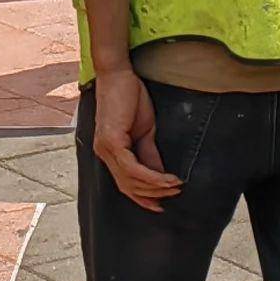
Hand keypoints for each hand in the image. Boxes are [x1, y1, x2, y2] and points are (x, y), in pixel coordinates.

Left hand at [89, 61, 179, 210]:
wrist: (119, 74)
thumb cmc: (129, 96)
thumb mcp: (144, 130)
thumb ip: (148, 152)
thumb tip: (159, 173)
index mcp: (109, 151)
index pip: (124, 183)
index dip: (141, 197)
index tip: (158, 206)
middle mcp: (104, 153)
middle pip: (127, 186)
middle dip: (152, 195)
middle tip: (173, 195)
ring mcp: (106, 148)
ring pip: (130, 180)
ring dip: (155, 187)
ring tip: (175, 186)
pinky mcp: (112, 141)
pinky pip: (132, 168)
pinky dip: (151, 176)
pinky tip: (166, 179)